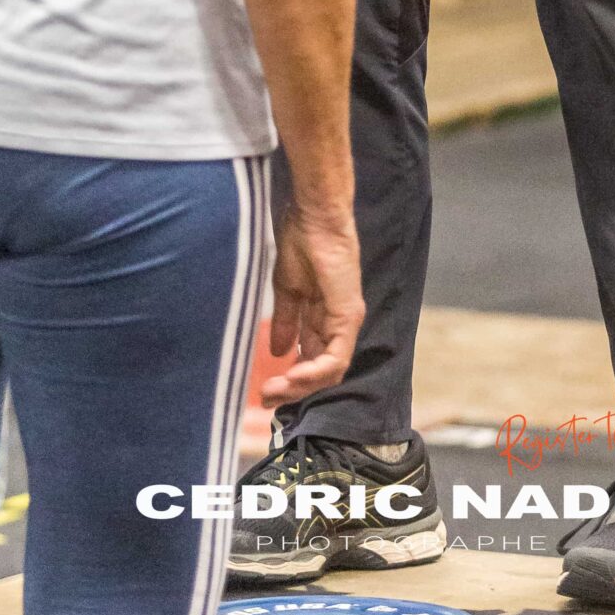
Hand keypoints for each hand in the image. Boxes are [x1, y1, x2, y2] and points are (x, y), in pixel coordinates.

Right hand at [262, 203, 362, 404]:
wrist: (312, 216)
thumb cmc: (300, 241)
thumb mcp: (287, 288)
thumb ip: (286, 320)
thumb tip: (279, 352)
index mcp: (322, 316)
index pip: (311, 359)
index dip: (291, 378)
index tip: (266, 389)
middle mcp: (338, 323)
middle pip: (320, 372)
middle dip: (293, 389)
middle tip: (266, 398)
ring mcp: (346, 321)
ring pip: (329, 372)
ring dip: (300, 385)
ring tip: (275, 390)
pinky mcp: (348, 316)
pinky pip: (335, 358)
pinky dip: (314, 372)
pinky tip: (292, 376)